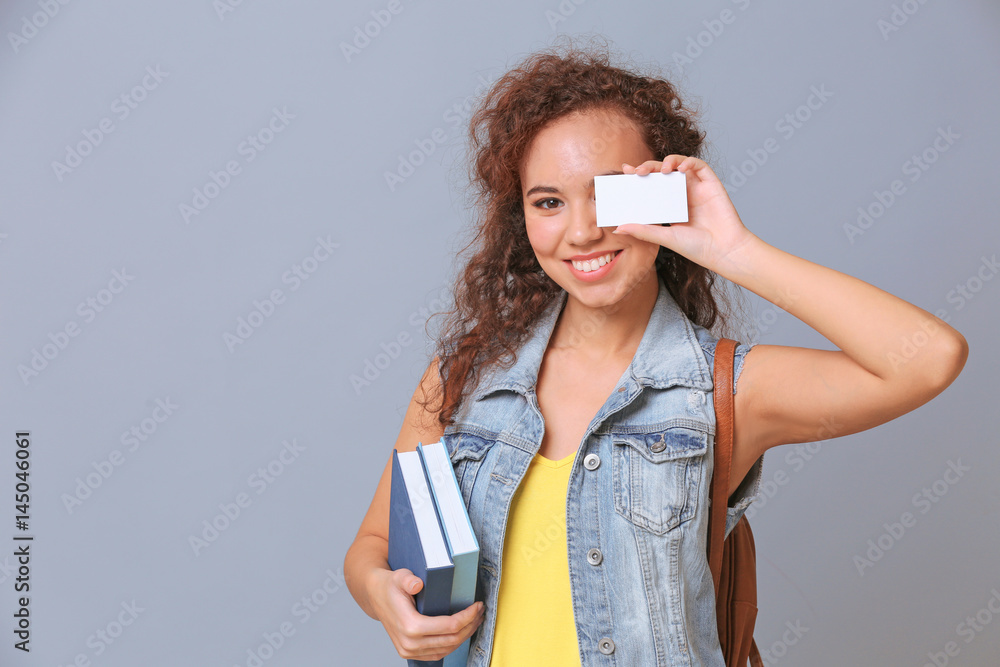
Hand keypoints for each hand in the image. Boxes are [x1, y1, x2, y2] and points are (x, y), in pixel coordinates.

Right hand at [368, 567, 485, 661]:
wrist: (375, 596)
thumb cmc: (389, 585)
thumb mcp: (398, 576)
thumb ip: (408, 579)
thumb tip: (417, 584)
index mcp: (410, 626)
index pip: (449, 626)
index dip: (468, 617)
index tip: (478, 605)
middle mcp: (410, 643)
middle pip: (451, 639)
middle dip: (470, 625)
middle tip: (480, 611)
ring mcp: (409, 650)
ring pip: (447, 649)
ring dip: (464, 636)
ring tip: (475, 620)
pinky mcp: (410, 652)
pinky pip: (438, 653)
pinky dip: (452, 644)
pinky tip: (461, 632)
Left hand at [614, 155, 757, 273]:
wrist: (724, 251)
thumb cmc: (697, 247)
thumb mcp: (665, 237)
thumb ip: (643, 230)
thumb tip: (617, 228)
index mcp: (670, 205)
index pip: (651, 185)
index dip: (639, 176)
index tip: (624, 171)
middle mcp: (682, 194)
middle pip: (662, 173)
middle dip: (649, 167)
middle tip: (637, 171)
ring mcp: (696, 187)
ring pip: (679, 164)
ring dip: (668, 161)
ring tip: (660, 169)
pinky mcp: (711, 183)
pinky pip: (699, 165)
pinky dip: (688, 162)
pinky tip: (680, 168)